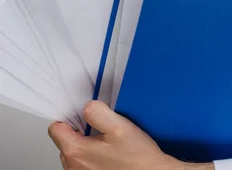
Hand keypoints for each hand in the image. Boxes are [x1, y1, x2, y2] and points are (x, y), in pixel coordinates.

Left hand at [48, 100, 213, 169]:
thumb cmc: (137, 158)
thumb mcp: (119, 126)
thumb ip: (97, 112)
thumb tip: (86, 107)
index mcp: (76, 152)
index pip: (55, 128)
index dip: (68, 116)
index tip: (80, 114)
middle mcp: (73, 167)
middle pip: (63, 140)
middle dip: (78, 130)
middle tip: (99, 127)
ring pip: (73, 151)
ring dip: (85, 143)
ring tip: (106, 141)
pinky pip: (82, 162)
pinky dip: (91, 155)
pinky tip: (108, 152)